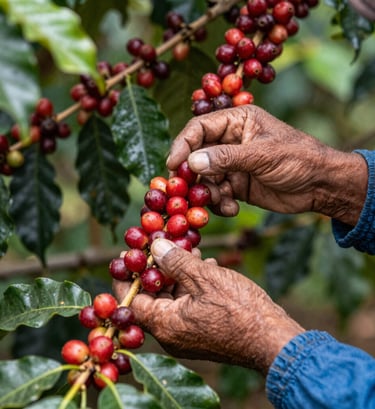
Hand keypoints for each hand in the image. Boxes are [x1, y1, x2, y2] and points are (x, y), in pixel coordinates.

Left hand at [113, 239, 303, 374]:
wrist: (273, 338)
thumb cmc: (239, 309)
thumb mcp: (204, 277)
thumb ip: (175, 261)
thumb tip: (155, 245)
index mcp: (165, 325)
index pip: (131, 301)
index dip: (128, 276)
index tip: (130, 254)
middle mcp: (171, 335)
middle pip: (152, 298)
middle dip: (158, 269)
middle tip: (164, 245)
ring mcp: (187, 336)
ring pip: (172, 299)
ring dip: (178, 274)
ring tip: (190, 250)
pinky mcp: (203, 333)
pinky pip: (188, 306)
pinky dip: (192, 286)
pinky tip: (206, 265)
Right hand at [167, 105, 366, 224]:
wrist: (320, 186)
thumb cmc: (298, 159)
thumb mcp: (263, 155)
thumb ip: (226, 158)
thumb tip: (192, 162)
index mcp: (237, 122)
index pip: (199, 128)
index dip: (183, 144)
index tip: (173, 164)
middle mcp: (230, 141)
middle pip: (197, 155)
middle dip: (192, 174)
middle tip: (186, 191)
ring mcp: (232, 164)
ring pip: (204, 177)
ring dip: (207, 192)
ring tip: (221, 201)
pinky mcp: (235, 184)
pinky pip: (216, 194)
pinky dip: (219, 203)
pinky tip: (232, 209)